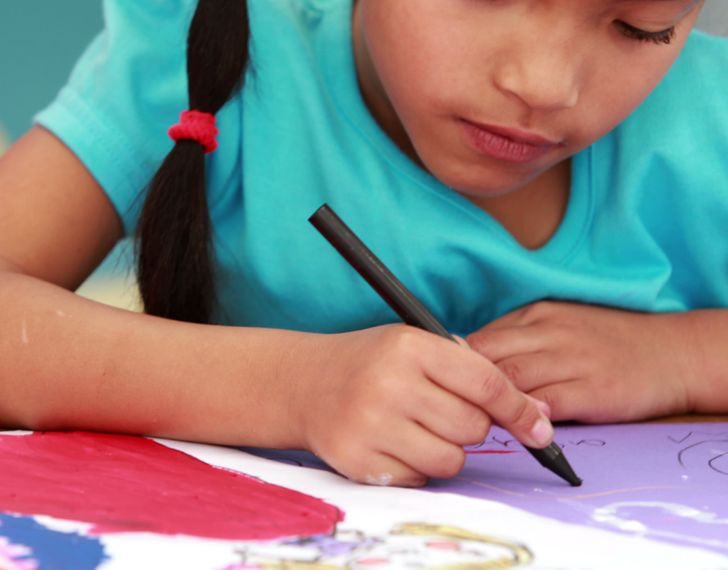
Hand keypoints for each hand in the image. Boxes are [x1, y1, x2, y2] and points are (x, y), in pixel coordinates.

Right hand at [286, 325, 552, 486]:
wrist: (302, 384)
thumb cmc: (370, 364)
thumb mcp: (412, 345)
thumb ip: (471, 372)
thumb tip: (537, 417)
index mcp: (409, 347)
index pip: (486, 383)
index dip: (519, 409)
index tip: (539, 428)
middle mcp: (389, 384)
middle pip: (472, 427)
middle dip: (469, 425)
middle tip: (441, 412)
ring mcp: (370, 425)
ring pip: (450, 460)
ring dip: (444, 450)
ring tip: (416, 429)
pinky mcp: (358, 461)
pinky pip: (418, 479)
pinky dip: (415, 467)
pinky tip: (392, 444)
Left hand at [467, 301, 698, 423]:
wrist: (671, 353)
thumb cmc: (605, 343)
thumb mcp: (557, 325)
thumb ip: (516, 341)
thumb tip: (464, 366)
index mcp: (537, 314)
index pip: (480, 339)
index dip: (456, 367)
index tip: (444, 387)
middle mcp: (551, 332)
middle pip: (488, 359)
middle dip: (465, 387)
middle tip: (452, 410)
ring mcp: (573, 360)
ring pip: (513, 381)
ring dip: (490, 405)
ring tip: (476, 424)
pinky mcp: (594, 389)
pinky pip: (548, 404)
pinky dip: (526, 417)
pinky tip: (516, 427)